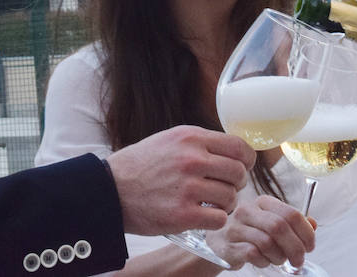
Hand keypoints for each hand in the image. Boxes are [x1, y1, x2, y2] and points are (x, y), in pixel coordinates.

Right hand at [105, 125, 255, 235]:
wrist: (110, 189)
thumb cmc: (141, 165)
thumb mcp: (170, 140)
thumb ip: (200, 144)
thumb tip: (233, 150)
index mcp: (191, 138)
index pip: (239, 146)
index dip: (246, 160)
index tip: (242, 167)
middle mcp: (192, 159)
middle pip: (238, 173)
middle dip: (237, 183)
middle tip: (225, 188)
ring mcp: (188, 187)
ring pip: (231, 197)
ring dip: (225, 203)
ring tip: (211, 203)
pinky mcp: (184, 214)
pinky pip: (219, 218)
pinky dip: (215, 219)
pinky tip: (202, 215)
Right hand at [206, 194, 315, 269]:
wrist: (217, 243)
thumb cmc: (249, 234)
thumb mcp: (271, 224)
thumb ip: (292, 223)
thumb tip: (313, 224)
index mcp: (262, 202)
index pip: (291, 214)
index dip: (306, 233)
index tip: (310, 246)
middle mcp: (247, 210)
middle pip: (279, 227)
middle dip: (295, 247)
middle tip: (299, 260)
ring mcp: (236, 227)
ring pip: (267, 242)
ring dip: (279, 256)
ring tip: (279, 260)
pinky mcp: (228, 245)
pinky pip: (254, 254)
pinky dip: (264, 261)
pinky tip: (263, 261)